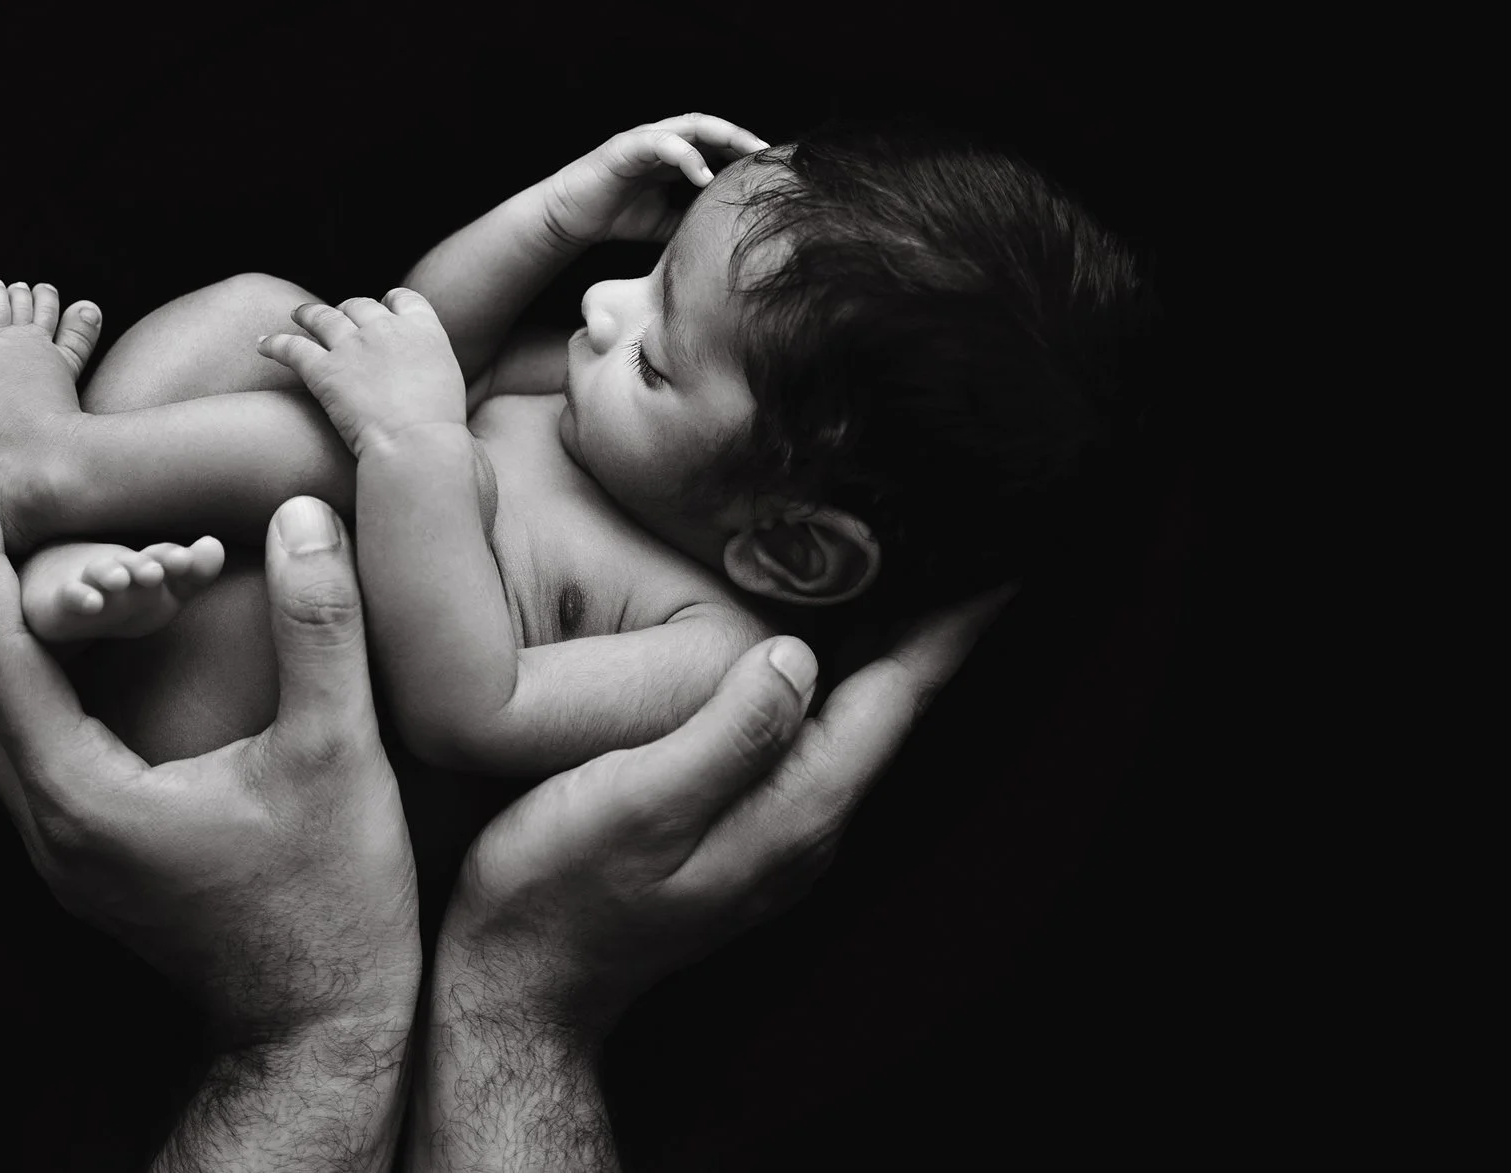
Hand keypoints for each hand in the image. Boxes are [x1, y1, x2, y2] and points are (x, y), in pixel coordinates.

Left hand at [0, 470, 420, 1049]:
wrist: (322, 1024)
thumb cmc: (332, 902)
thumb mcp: (338, 756)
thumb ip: (319, 631)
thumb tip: (303, 518)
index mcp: (86, 799)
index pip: (0, 658)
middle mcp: (53, 829)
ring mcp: (66, 854)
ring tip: (15, 561)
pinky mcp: (91, 861)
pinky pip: (27, 752)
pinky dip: (30, 684)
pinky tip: (75, 649)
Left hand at [258, 288, 469, 458]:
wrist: (417, 443)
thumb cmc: (440, 429)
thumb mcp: (452, 387)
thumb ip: (436, 369)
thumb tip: (435, 381)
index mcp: (423, 330)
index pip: (403, 300)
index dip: (389, 302)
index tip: (383, 308)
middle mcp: (385, 329)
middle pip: (360, 306)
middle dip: (348, 310)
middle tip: (338, 319)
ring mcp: (352, 346)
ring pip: (323, 318)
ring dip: (308, 314)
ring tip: (298, 315)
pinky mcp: (323, 369)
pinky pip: (291, 348)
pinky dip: (274, 344)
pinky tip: (262, 345)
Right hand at [436, 588, 1013, 1036]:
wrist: (517, 987)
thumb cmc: (557, 892)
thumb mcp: (635, 803)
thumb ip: (726, 734)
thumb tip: (798, 654)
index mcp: (796, 811)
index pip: (899, 697)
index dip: (952, 624)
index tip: (1001, 554)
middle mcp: (808, 825)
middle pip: (894, 704)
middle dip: (932, 620)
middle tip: (954, 531)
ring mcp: (779, 834)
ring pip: (857, 720)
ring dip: (885, 646)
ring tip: (895, 566)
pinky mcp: (745, 830)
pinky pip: (813, 738)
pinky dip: (831, 678)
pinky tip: (806, 640)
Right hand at [539, 112, 770, 247]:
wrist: (570, 218)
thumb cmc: (615, 216)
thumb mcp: (664, 222)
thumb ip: (690, 219)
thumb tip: (724, 235)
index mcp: (674, 154)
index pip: (717, 142)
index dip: (744, 150)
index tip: (772, 166)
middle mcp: (663, 140)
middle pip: (712, 127)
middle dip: (742, 137)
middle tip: (769, 153)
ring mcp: (645, 139)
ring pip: (692, 125)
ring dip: (723, 136)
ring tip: (747, 154)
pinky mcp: (625, 147)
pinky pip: (661, 143)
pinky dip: (686, 156)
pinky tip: (702, 176)